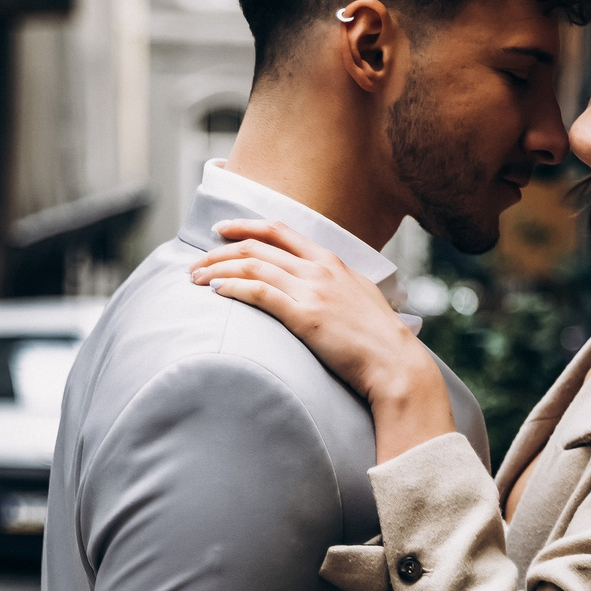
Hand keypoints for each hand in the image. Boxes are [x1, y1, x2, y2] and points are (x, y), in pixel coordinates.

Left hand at [191, 219, 458, 461]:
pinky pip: (259, 291)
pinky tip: (216, 292)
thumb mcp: (360, 297)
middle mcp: (319, 269)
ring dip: (217, 270)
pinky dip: (233, 287)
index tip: (221, 231)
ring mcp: (312, 290)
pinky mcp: (305, 315)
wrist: (396, 363)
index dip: (245, 226)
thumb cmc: (379, 340)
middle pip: (257, 247)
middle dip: (219, 252)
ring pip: (252, 266)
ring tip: (195, 280)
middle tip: (195, 264)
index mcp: (331, 261)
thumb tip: (317, 288)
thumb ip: (336, 285)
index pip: (279, 230)